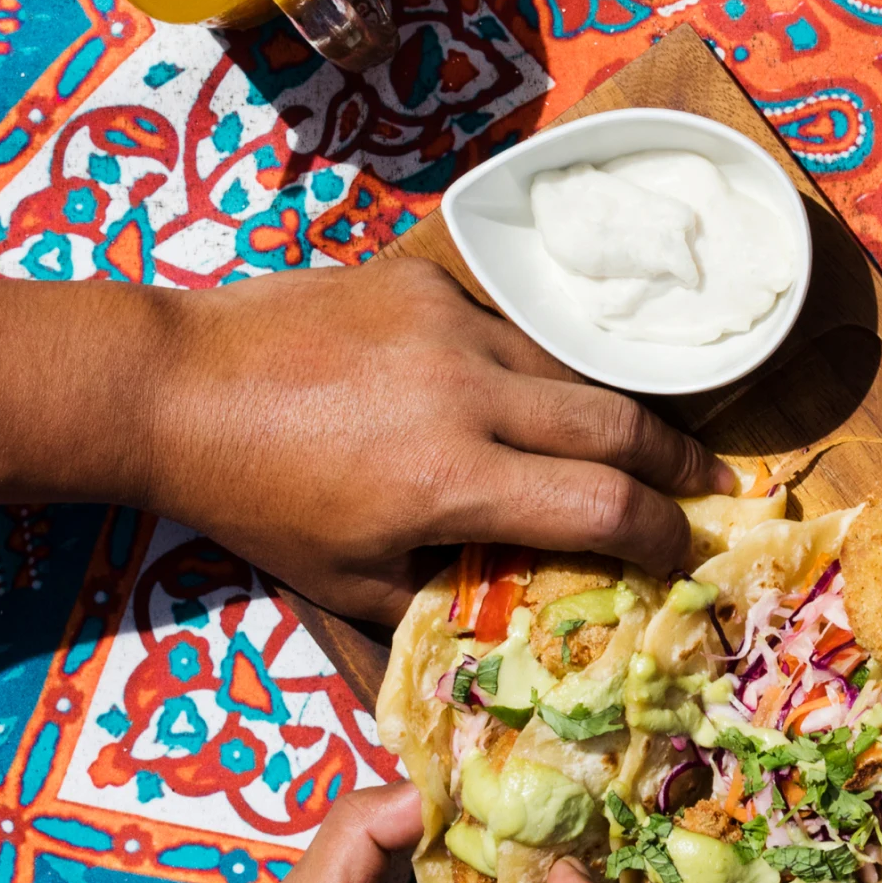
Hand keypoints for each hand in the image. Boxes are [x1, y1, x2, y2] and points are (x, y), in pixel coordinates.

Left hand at [140, 259, 732, 619]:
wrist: (170, 387)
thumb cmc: (257, 501)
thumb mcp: (349, 579)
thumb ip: (446, 592)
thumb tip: (529, 600)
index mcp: (449, 481)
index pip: (603, 506)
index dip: (664, 534)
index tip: (687, 552)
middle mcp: (466, 396)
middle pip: (621, 423)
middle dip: (680, 460)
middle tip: (711, 483)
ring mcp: (451, 326)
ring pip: (573, 371)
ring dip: (610, 413)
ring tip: (629, 443)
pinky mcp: (427, 282)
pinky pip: (510, 330)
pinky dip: (528, 370)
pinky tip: (510, 394)